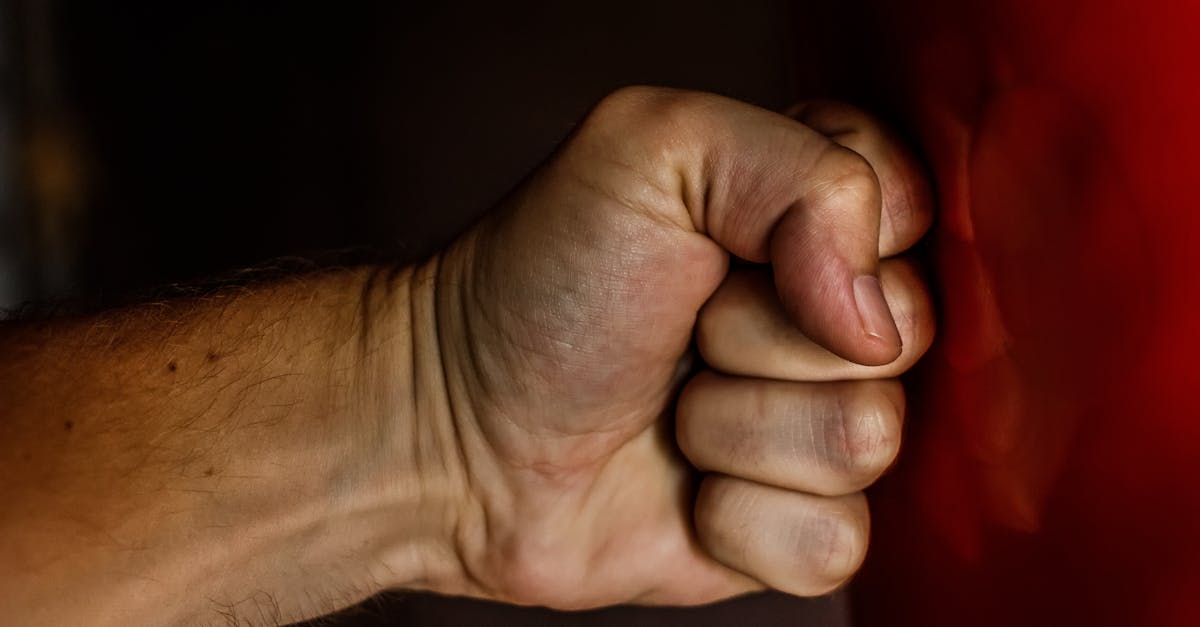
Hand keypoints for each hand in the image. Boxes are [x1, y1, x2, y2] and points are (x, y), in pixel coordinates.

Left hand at [424, 87, 934, 606]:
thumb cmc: (538, 286)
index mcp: (802, 214)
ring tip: (668, 411)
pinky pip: (835, 540)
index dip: (835, 237)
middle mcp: (821, 318)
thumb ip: (799, 169)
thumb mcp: (651, 152)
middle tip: (682, 331)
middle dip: (766, 337)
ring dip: (740, 428)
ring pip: (872, 439)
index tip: (731, 246)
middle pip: (905, 332)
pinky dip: (739, 517)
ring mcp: (810, 424)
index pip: (912, 209)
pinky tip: (681, 486)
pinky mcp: (789, 523)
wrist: (454, 433)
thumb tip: (874, 318)